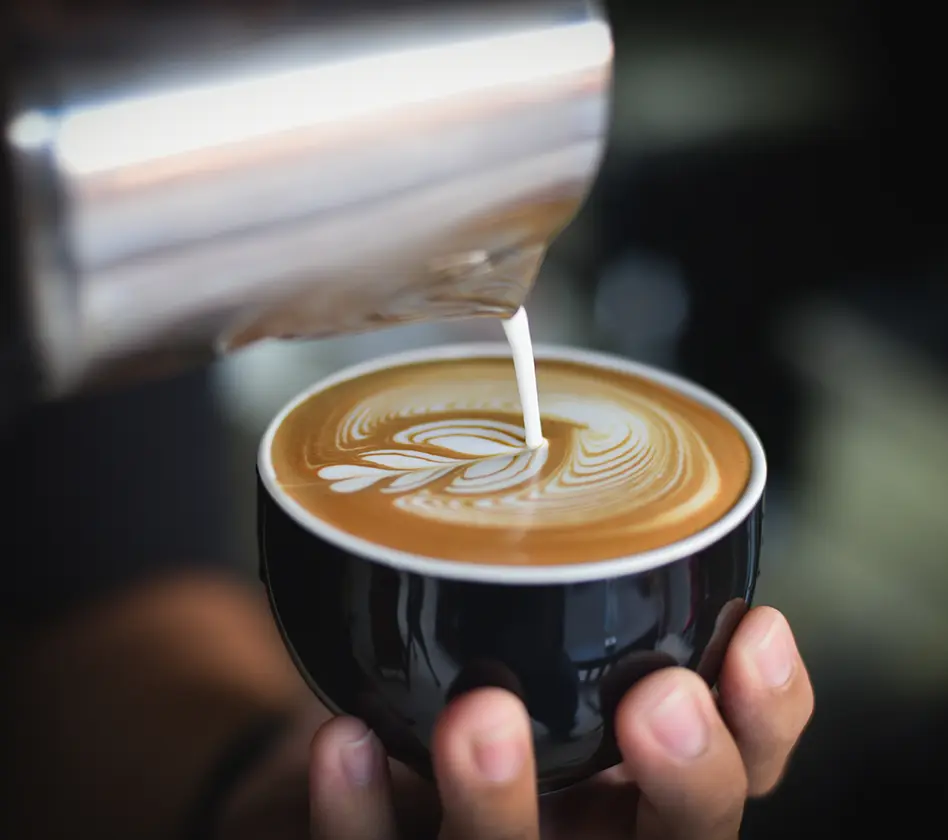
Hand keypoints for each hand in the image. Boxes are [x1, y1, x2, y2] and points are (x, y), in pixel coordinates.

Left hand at [216, 606, 812, 839]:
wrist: (364, 764)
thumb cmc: (482, 687)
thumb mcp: (556, 641)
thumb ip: (586, 596)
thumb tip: (618, 485)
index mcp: (634, 787)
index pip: (739, 773)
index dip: (765, 721)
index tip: (756, 631)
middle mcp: (583, 836)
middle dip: (688, 780)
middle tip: (661, 696)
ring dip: (500, 805)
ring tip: (480, 714)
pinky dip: (358, 811)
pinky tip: (346, 739)